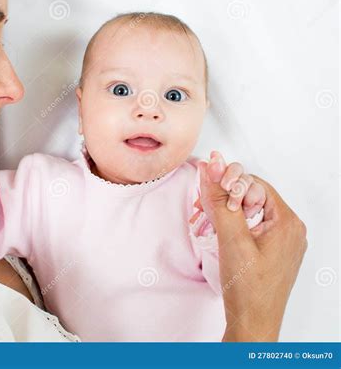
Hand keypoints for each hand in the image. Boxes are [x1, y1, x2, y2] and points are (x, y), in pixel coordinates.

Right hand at [198, 160, 306, 340]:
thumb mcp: (231, 240)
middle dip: (225, 199)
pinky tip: (217, 232)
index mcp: (287, 222)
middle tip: (204, 210)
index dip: (231, 185)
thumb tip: (211, 167)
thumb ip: (220, 201)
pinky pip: (250, 226)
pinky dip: (232, 225)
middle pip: (252, 196)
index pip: (255, 184)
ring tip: (206, 223)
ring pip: (249, 211)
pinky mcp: (271, 250)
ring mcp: (281, 240)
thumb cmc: (248, 290)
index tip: (211, 196)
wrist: (252, 324)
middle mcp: (288, 228)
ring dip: (225, 212)